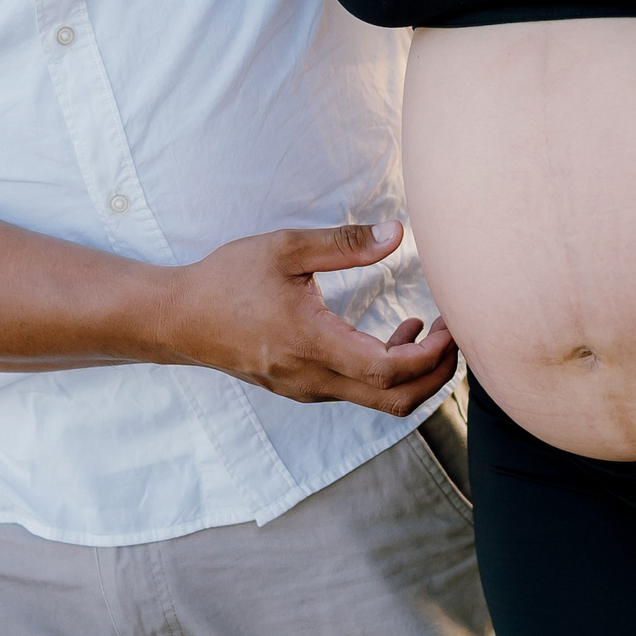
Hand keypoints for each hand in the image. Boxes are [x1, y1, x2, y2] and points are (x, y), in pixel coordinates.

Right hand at [158, 221, 457, 415]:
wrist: (179, 318)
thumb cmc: (229, 278)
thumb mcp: (286, 249)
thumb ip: (344, 243)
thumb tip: (398, 234)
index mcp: (311, 345)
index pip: (389, 372)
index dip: (432, 356)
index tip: (451, 324)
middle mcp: (312, 379)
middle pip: (395, 401)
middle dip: (436, 374)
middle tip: (455, 334)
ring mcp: (307, 390)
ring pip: (378, 402)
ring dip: (413, 373)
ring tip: (429, 328)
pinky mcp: (303, 388)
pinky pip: (358, 393)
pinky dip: (388, 373)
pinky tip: (394, 334)